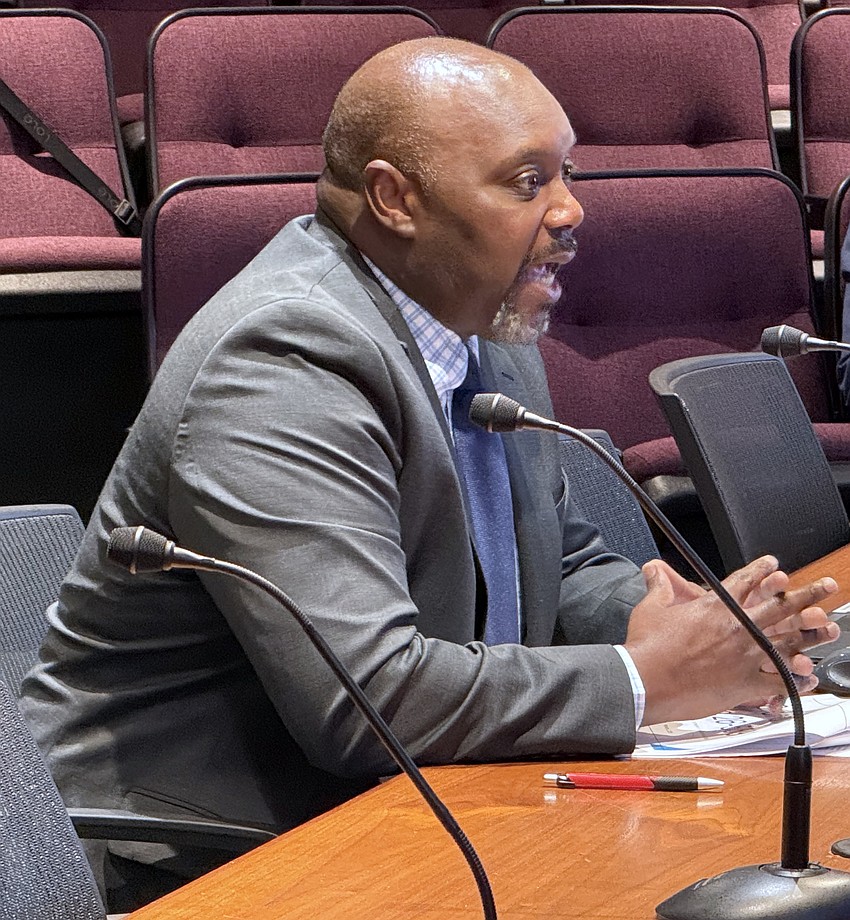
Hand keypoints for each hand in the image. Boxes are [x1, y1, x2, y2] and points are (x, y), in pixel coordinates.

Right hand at [625, 555, 839, 724]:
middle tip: (827, 587)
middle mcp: (737, 629)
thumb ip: (659, 587)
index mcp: (715, 607)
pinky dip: (797, 681)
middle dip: (808, 595)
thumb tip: (654, 571)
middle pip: (781, 608)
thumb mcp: (651, 608)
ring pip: (789, 642)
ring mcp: (745, 656)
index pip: (745, 582)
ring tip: (831, 628)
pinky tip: (808, 678)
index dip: (762, 571)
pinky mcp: (745, 684)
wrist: (647, 681)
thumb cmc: (648, 647)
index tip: (775, 565)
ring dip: (813, 634)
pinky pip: (780, 682)